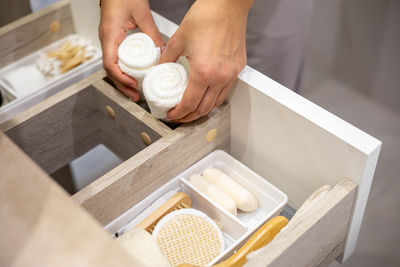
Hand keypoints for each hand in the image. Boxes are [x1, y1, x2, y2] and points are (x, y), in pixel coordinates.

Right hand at [99, 0, 164, 100]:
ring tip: (134, 91)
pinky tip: (133, 76)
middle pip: (110, 70)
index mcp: (110, 35)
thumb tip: (163, 53)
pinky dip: (124, 71)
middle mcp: (106, 40)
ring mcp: (109, 40)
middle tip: (135, 96)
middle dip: (122, 86)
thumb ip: (152, 34)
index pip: (110, 64)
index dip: (121, 78)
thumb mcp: (142, 13)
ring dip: (122, 81)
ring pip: (112, 67)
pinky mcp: (114, 39)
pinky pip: (116, 59)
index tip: (133, 84)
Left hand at [160, 0, 252, 121]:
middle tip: (179, 117)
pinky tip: (205, 94)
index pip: (190, 104)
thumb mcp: (178, 39)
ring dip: (202, 109)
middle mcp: (220, 77)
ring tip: (191, 109)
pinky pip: (225, 90)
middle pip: (204, 109)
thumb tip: (161, 68)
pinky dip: (214, 98)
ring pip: (216, 102)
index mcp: (204, 72)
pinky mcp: (237, 68)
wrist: (228, 5)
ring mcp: (231, 74)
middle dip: (189, 117)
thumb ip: (167, 58)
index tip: (171, 115)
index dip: (178, 113)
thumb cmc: (206, 17)